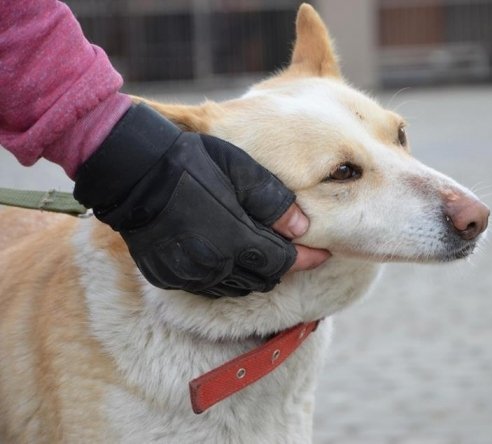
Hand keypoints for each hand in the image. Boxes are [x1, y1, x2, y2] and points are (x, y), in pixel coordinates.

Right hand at [74, 104, 328, 296]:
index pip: (283, 262)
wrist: (133, 172)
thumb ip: (274, 203)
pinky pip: (208, 286)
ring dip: (253, 273)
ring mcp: (189, 275)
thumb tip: (302, 228)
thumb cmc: (192, 163)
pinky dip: (224, 277)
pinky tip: (227, 256)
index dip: (306, 259)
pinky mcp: (169, 277)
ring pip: (236, 287)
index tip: (322, 254)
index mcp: (234, 239)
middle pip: (262, 279)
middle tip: (291, 251)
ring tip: (260, 253)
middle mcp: (213, 265)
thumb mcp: (240, 171)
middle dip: (281, 266)